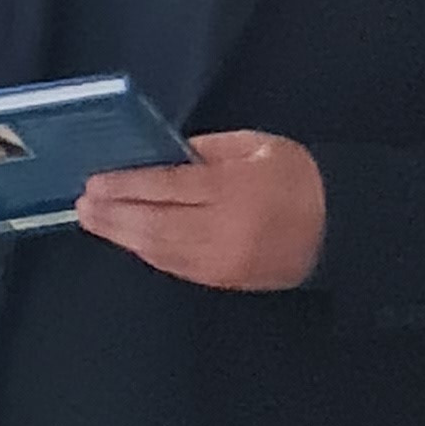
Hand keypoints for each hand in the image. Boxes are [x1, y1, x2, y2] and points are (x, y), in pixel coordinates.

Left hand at [74, 131, 325, 290]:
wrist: (342, 229)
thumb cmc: (297, 177)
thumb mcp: (255, 146)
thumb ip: (205, 149)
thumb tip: (160, 154)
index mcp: (233, 189)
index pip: (166, 187)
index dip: (126, 185)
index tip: (95, 181)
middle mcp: (224, 229)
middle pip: (154, 223)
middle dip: (113, 214)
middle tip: (82, 205)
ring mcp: (223, 260)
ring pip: (160, 249)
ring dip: (122, 236)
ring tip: (94, 221)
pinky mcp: (225, 280)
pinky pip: (176, 266)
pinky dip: (148, 251)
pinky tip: (129, 240)